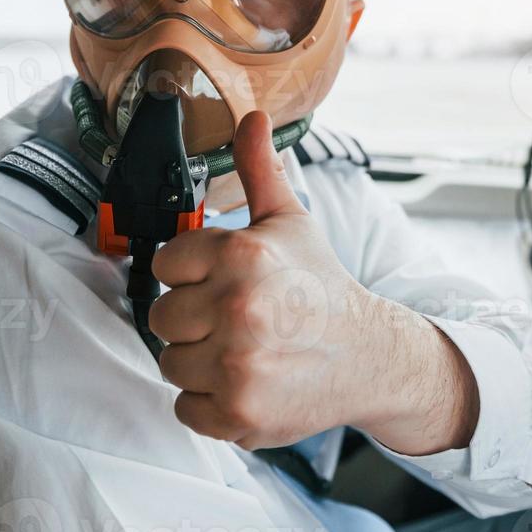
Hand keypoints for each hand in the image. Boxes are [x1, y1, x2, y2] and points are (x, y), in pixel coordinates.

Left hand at [148, 111, 478, 453]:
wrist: (369, 356)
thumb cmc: (321, 287)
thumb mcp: (291, 223)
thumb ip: (260, 171)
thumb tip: (250, 118)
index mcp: (242, 254)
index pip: (167, 263)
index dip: (193, 273)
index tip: (225, 281)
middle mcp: (237, 308)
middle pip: (162, 316)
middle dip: (194, 319)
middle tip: (237, 319)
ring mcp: (236, 365)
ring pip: (171, 363)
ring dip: (200, 362)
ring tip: (243, 350)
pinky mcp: (238, 414)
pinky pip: (185, 408)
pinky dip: (210, 404)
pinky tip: (246, 382)